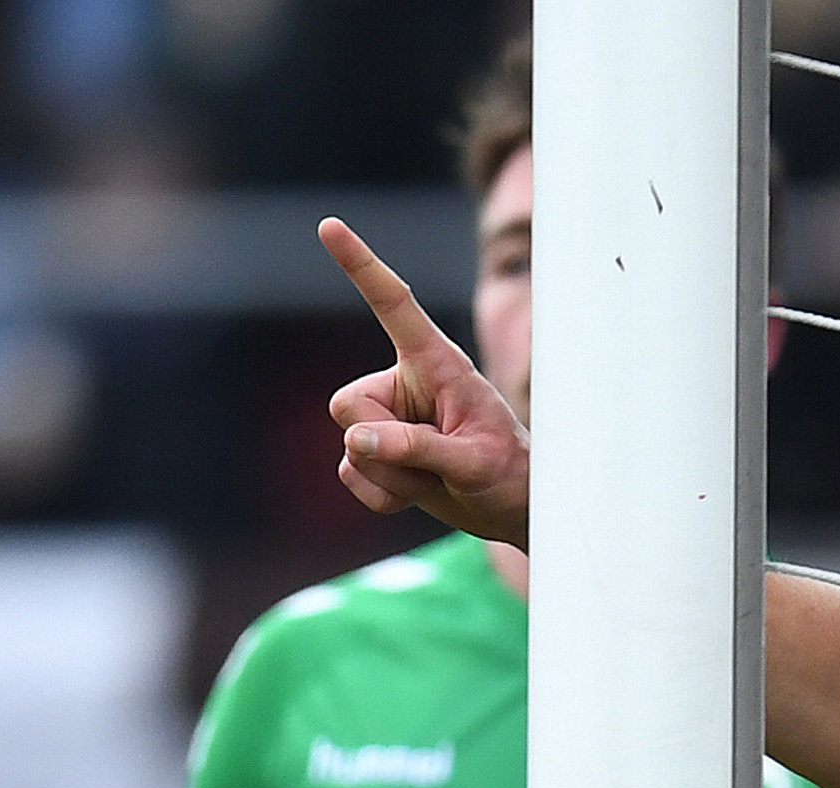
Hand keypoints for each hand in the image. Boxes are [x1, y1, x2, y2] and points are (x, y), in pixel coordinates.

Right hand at [317, 217, 530, 546]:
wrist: (511, 510)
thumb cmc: (509, 474)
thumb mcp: (474, 463)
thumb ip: (417, 450)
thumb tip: (358, 440)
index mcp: (435, 363)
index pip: (393, 305)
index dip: (360, 266)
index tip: (329, 226)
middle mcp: (402, 383)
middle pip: (349, 405)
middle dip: (386, 446)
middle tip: (438, 462)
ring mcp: (385, 419)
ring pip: (352, 448)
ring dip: (394, 477)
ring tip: (438, 477)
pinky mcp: (374, 453)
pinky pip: (351, 476)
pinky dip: (383, 496)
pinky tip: (419, 493)